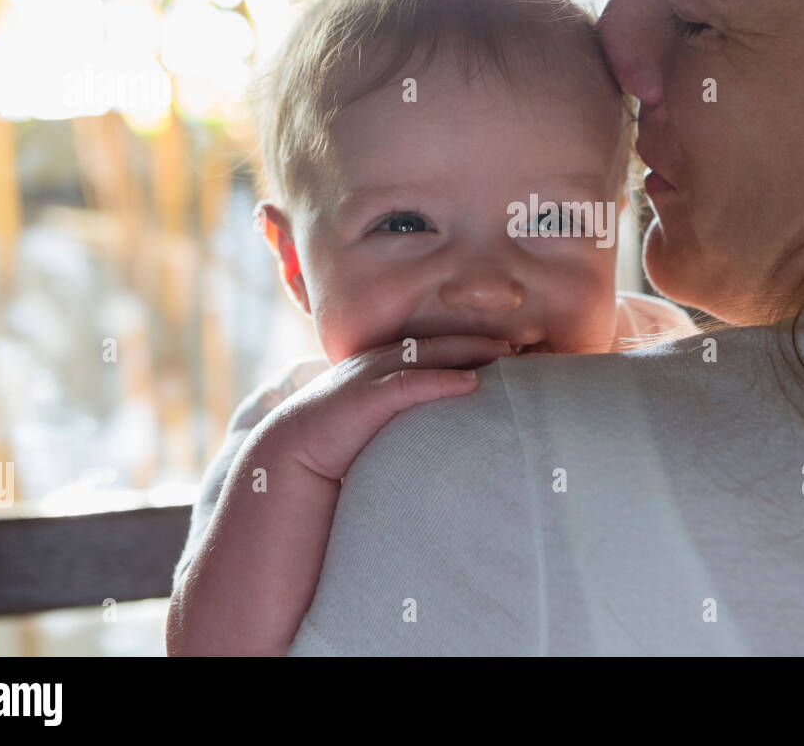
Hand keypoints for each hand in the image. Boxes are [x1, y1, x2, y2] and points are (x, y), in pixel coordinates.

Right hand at [254, 336, 515, 480]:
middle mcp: (373, 366)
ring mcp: (364, 378)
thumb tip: (444, 429)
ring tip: (507, 353)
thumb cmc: (332, 451)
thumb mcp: (372, 427)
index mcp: (377, 369)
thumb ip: (403, 418)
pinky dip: (439, 381)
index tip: (508, 346)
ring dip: (467, 352)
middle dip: (477, 340)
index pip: (430, 347)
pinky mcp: (359, 401)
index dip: (468, 343)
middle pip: (434, 343)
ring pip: (424, 355)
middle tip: (521, 341)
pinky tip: (471, 383)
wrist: (282, 464)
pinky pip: (405, 385)